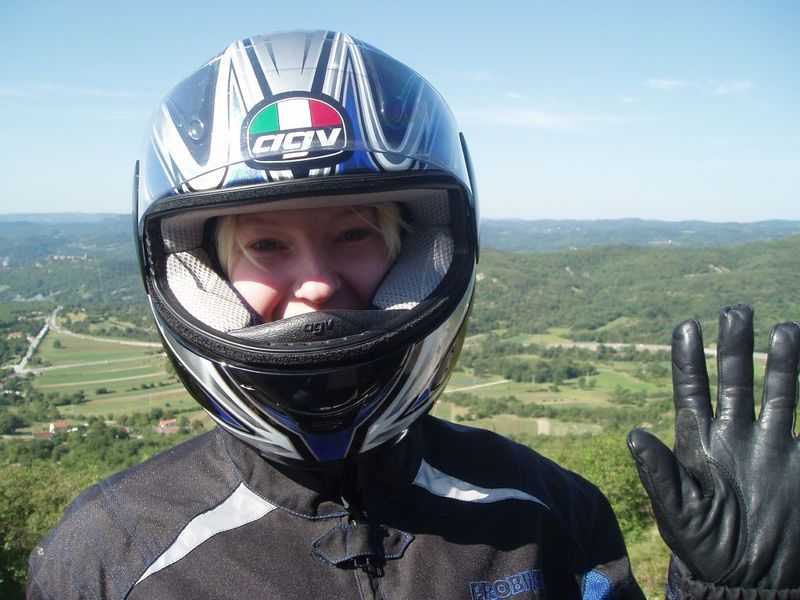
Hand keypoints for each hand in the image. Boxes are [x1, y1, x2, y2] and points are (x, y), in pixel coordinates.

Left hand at [628, 304, 799, 588]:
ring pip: (776, 391)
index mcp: (698, 442)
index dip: (688, 359)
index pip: (690, 391)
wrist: (754, 580)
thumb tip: (633, 433)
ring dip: (780, 361)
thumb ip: (658, 475)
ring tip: (784, 328)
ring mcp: (770, 445)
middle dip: (734, 346)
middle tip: (736, 310)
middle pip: (734, 379)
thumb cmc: (706, 548)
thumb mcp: (678, 513)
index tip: (687, 325)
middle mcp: (733, 435)